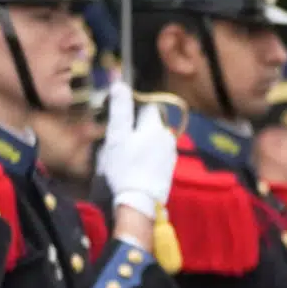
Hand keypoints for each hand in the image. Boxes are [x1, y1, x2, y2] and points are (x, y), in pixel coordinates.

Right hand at [97, 81, 177, 231]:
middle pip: (153, 120)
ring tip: (129, 148)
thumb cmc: (124, 168)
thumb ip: (120, 110)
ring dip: (145, 136)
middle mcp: (167, 136)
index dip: (134, 104)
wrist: (140, 201)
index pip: (148, 104)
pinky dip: (150, 150)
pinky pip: (159, 150)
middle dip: (139, 122)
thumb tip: (120, 85)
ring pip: (156, 135)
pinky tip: (138, 160)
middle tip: (122, 133)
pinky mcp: (170, 166)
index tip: (121, 112)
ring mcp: (170, 152)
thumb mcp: (116, 137)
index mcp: (155, 127)